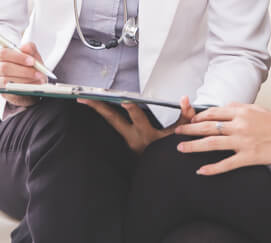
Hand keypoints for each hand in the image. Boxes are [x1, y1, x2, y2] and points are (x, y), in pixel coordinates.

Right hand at [0, 41, 46, 106]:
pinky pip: (10, 90)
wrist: (32, 82)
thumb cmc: (29, 66)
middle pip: (4, 67)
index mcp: (1, 55)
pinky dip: (23, 88)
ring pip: (6, 80)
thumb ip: (30, 49)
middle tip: (37, 72)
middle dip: (23, 70)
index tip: (32, 61)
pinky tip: (32, 85)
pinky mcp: (2, 92)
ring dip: (24, 80)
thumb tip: (26, 47)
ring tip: (37, 79)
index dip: (18, 57)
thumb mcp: (32, 55)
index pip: (3, 53)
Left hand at [79, 96, 195, 153]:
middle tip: (85, 97)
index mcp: (147, 136)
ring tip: (85, 97)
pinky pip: (113, 124)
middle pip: (113, 121)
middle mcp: (133, 137)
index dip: (132, 110)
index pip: (139, 121)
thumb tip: (185, 100)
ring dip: (98, 109)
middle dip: (99, 108)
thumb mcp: (180, 134)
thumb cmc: (169, 152)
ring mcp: (126, 139)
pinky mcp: (124, 140)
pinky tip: (97, 105)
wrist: (159, 173)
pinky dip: (106, 114)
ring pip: (110, 122)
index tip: (125, 101)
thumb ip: (185, 116)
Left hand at [174, 103, 270, 174]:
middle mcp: (239, 125)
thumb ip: (239, 107)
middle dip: (189, 129)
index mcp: (241, 111)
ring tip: (181, 148)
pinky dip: (212, 168)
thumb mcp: (257, 109)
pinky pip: (226, 164)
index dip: (198, 117)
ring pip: (212, 144)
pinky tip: (201, 171)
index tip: (189, 120)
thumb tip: (223, 106)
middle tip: (177, 133)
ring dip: (193, 146)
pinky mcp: (249, 157)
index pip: (213, 112)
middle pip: (207, 127)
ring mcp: (243, 142)